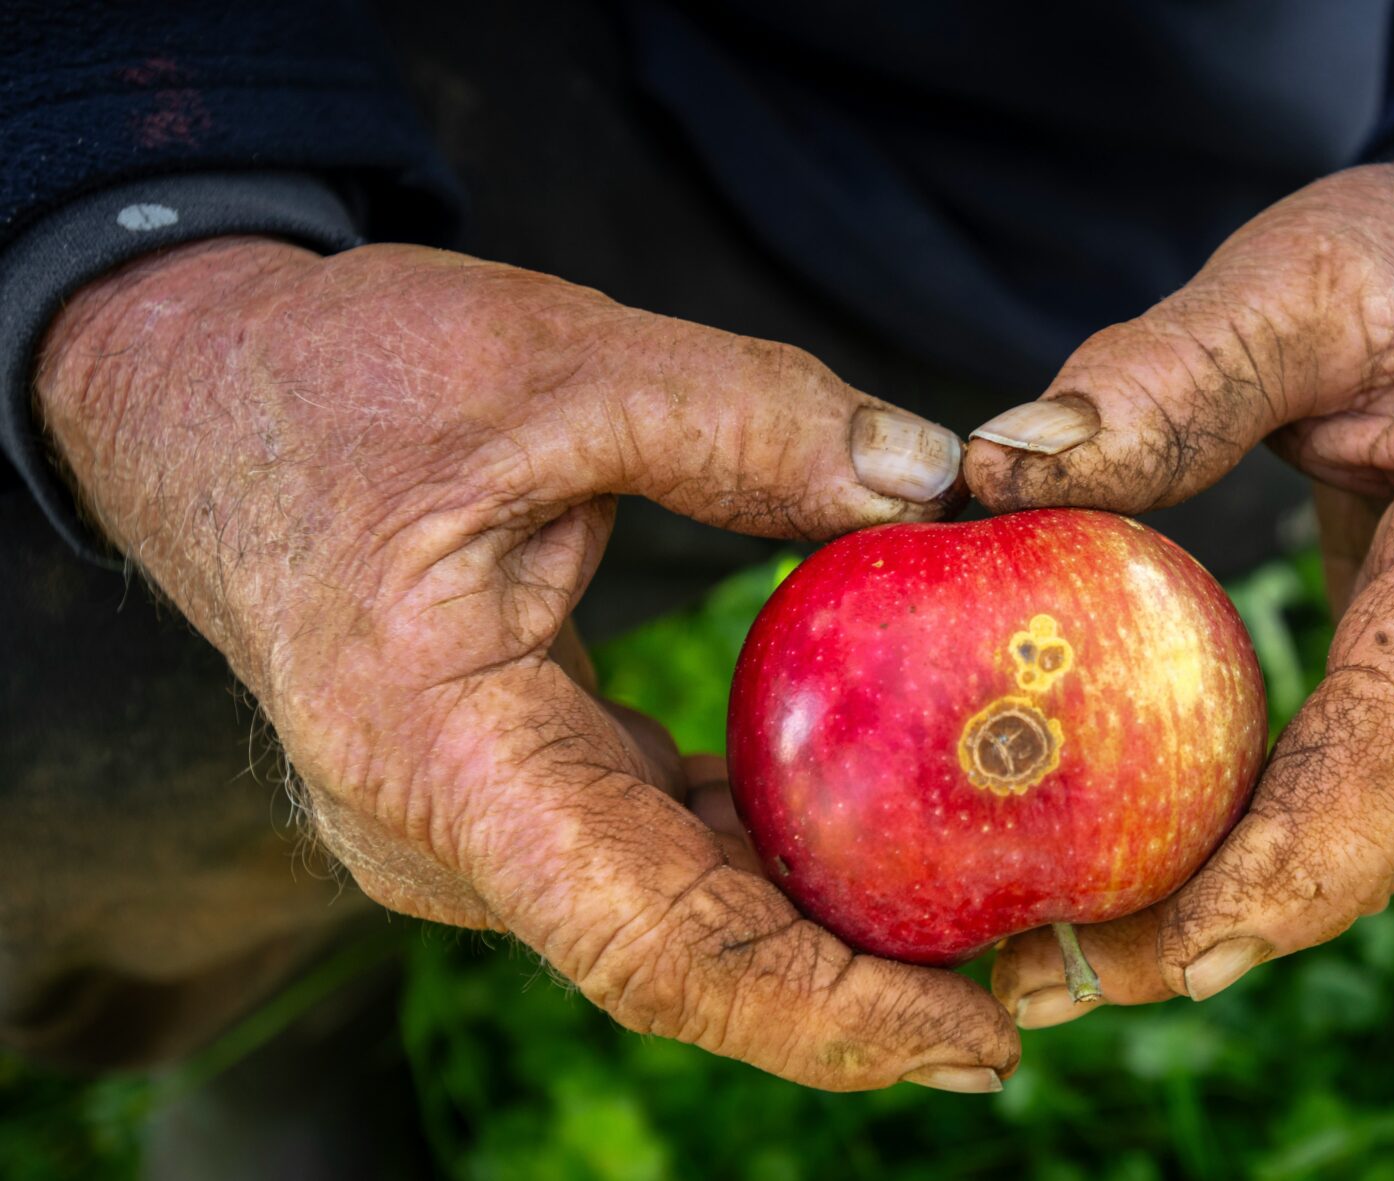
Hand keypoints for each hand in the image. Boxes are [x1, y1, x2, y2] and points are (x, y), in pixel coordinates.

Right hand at [36, 238, 1015, 1091]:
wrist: (203, 394)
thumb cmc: (348, 378)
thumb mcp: (557, 363)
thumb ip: (748, 419)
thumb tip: (929, 482)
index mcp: (443, 753)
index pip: (651, 941)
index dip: (824, 1014)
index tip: (975, 1044)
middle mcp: (445, 829)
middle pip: (678, 958)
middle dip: (854, 995)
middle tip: (1025, 996)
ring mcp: (468, 824)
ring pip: (669, 917)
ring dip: (818, 931)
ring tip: (980, 920)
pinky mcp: (501, 790)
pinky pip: (650, 852)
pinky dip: (761, 855)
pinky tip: (873, 827)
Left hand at [965, 134, 1393, 1024]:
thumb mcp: (1300, 273)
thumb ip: (1165, 373)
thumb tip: (999, 474)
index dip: (1300, 857)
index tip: (1167, 949)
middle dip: (1233, 921)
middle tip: (1047, 986)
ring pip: (1387, 832)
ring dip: (1238, 904)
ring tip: (1062, 959)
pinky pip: (1371, 790)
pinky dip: (1264, 844)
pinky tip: (1142, 875)